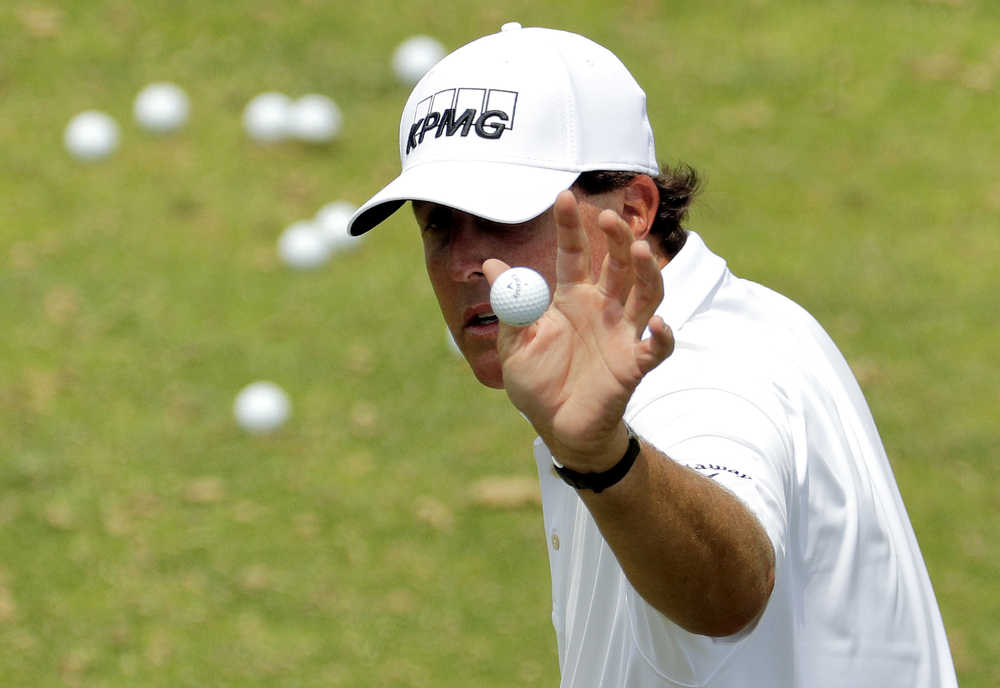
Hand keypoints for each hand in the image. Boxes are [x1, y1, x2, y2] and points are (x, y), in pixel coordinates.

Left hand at [483, 190, 674, 471]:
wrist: (557, 428)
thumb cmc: (538, 382)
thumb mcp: (514, 342)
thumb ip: (510, 305)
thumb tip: (491, 265)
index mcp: (571, 298)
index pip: (574, 253)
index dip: (570, 226)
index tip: (563, 196)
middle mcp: (602, 309)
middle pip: (618, 265)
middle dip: (617, 238)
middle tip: (608, 218)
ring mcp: (622, 334)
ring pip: (646, 294)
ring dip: (647, 272)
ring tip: (640, 251)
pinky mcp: (634, 365)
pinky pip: (657, 348)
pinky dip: (662, 336)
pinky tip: (657, 324)